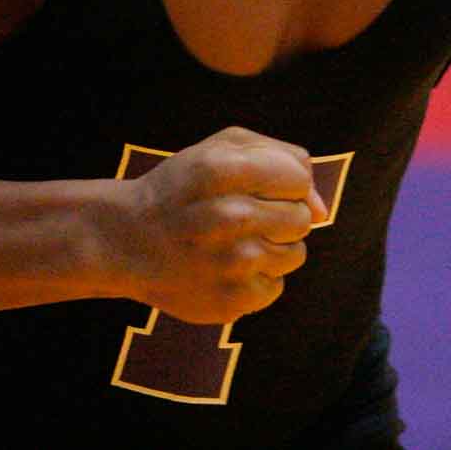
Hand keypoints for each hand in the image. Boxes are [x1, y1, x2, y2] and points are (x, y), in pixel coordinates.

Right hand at [118, 127, 328, 324]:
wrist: (128, 241)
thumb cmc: (185, 188)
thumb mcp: (220, 149)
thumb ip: (282, 157)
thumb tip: (322, 209)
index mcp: (221, 170)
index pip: (299, 178)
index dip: (286, 183)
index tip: (260, 188)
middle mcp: (227, 215)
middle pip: (302, 218)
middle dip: (281, 215)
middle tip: (243, 217)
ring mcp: (230, 262)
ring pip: (296, 254)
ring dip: (273, 248)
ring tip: (234, 243)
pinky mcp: (231, 301)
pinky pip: (276, 287)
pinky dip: (257, 279)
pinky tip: (225, 269)